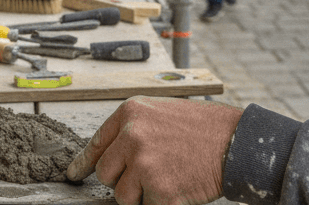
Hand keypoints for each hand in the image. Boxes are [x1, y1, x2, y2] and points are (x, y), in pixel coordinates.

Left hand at [66, 96, 242, 204]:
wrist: (235, 141)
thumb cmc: (201, 127)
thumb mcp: (159, 112)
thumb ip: (132, 129)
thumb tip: (112, 154)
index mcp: (129, 113)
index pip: (96, 143)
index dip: (83, 163)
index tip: (73, 174)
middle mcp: (132, 136)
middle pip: (106, 174)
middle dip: (122, 180)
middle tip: (146, 176)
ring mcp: (145, 164)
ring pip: (123, 195)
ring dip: (142, 194)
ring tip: (166, 178)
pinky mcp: (160, 190)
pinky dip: (161, 204)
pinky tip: (177, 187)